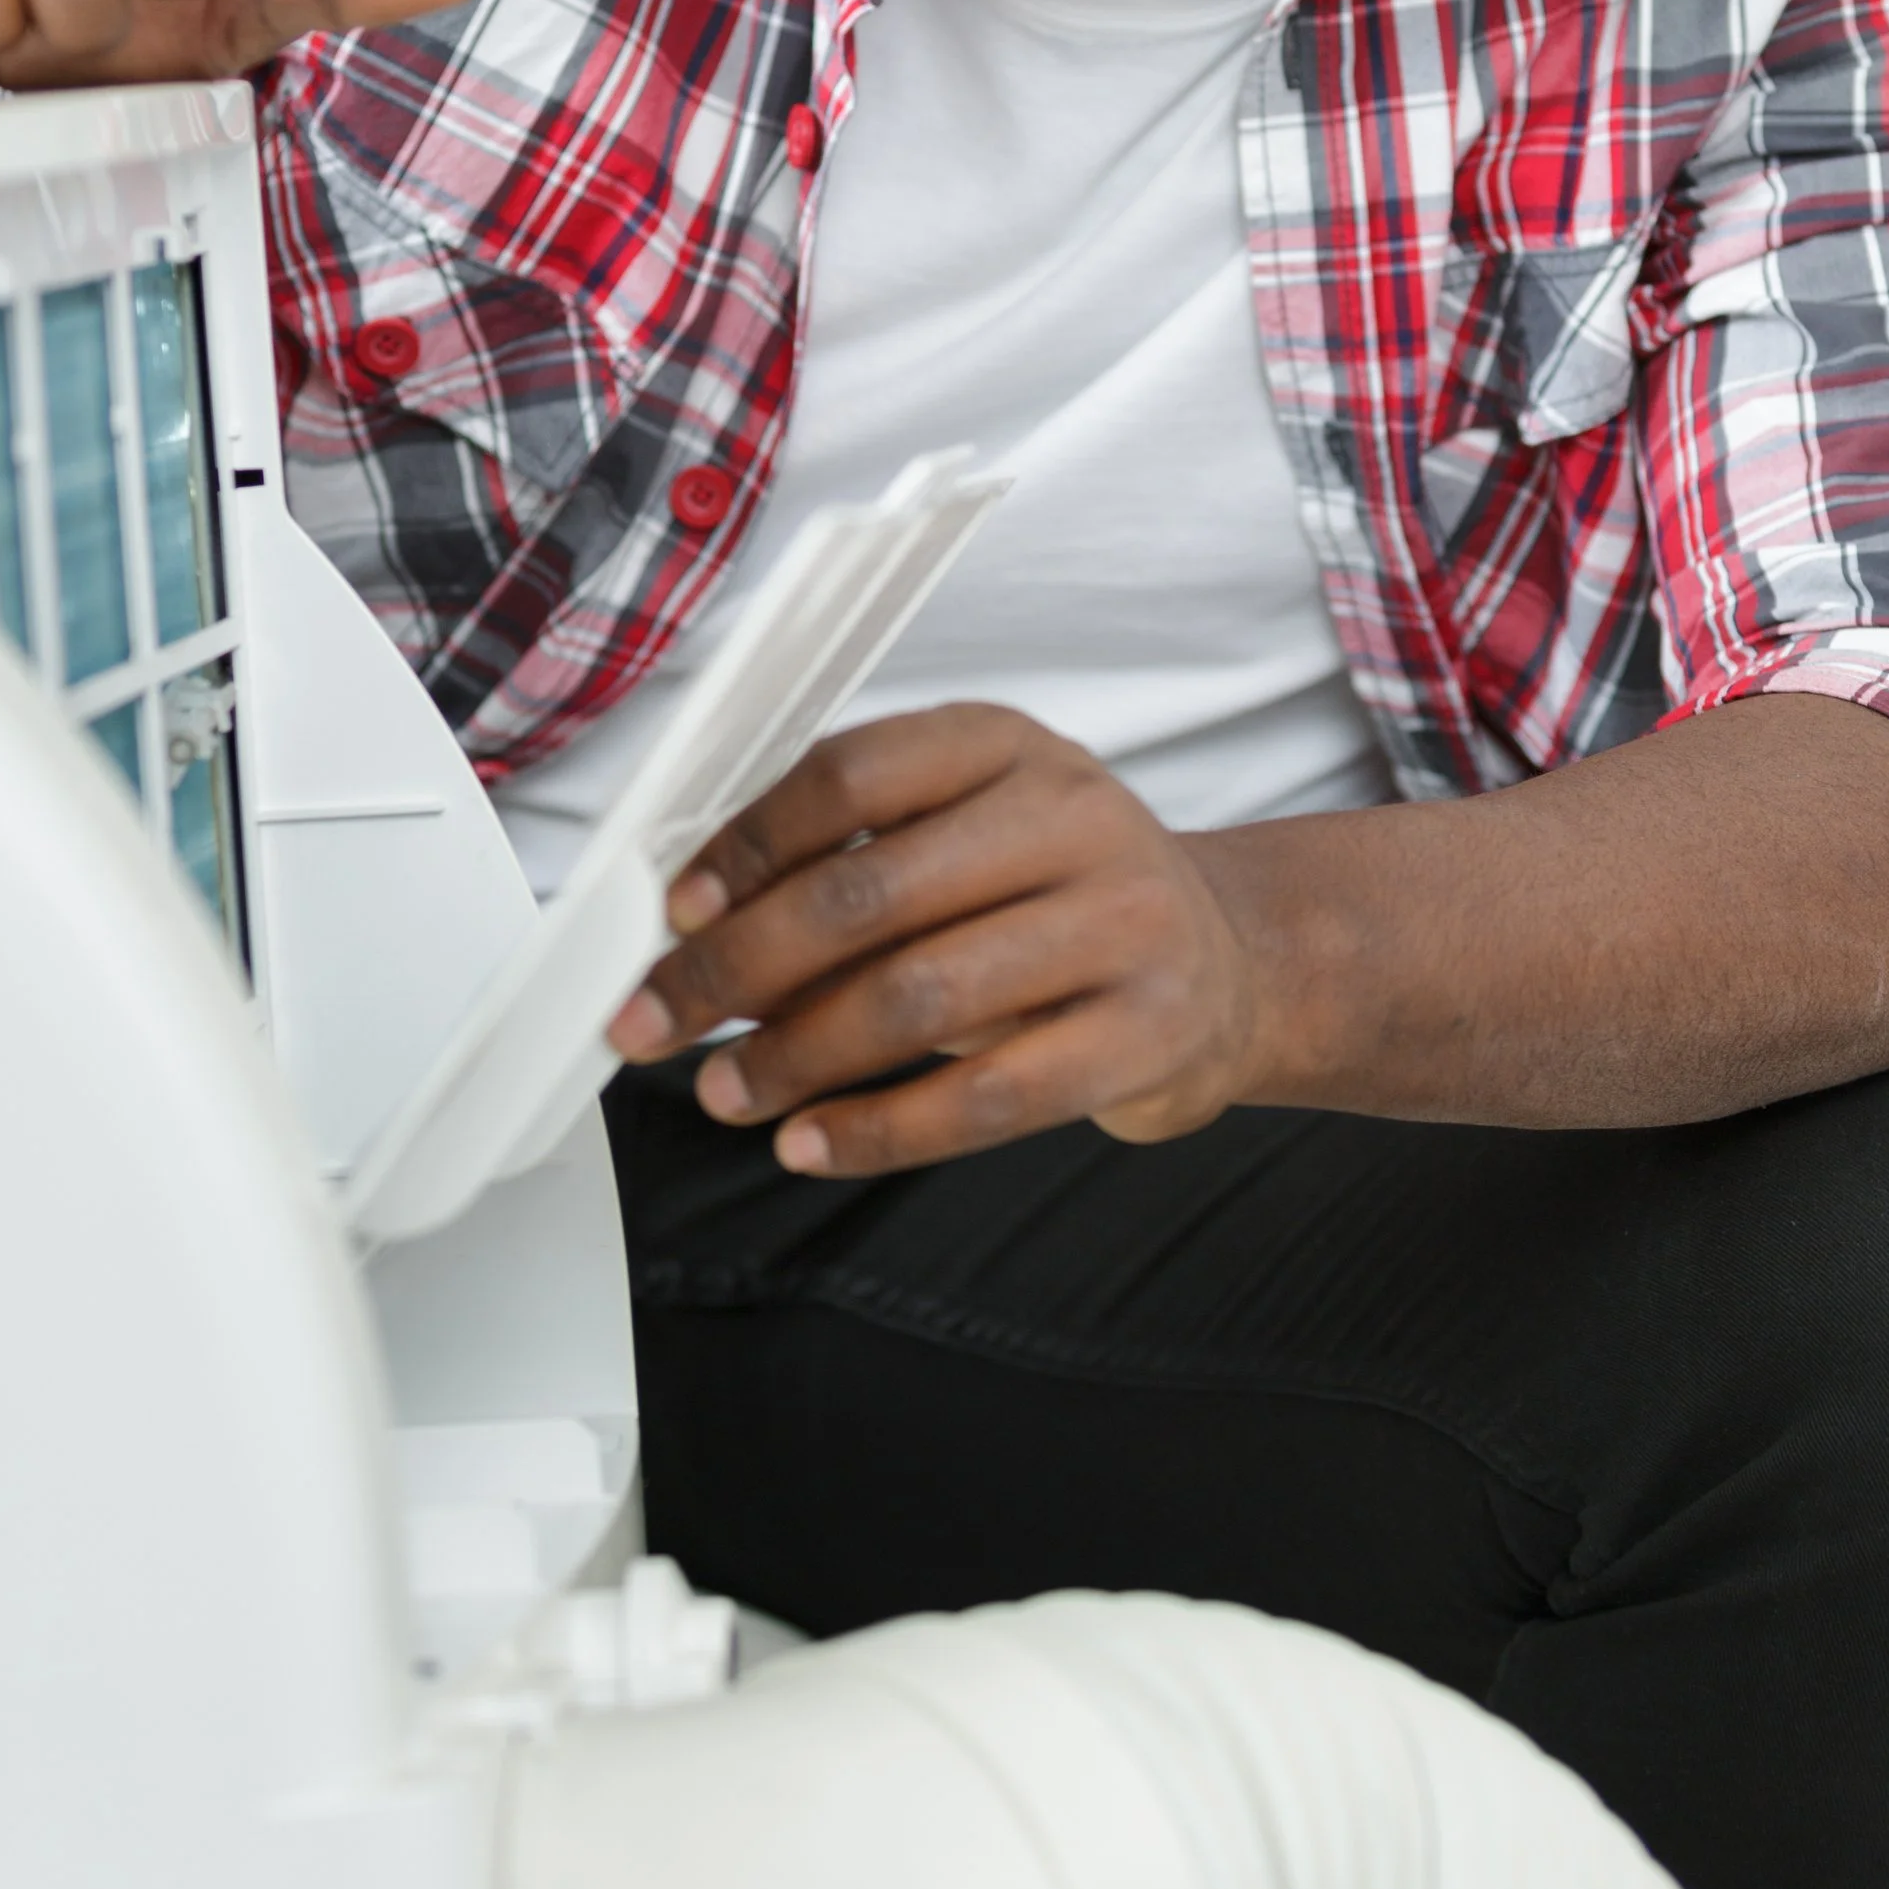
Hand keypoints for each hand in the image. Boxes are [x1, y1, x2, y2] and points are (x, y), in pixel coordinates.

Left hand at [607, 703, 1276, 1173]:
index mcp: (1008, 746)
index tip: (675, 912)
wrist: (1231, 965)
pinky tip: (810, 1142)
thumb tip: (699, 934)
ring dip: (795, 1057)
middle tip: (658, 1021)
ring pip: (918, 998)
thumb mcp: (972, 839)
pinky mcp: (1146, 1036)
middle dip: (739, 968)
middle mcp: (1073, 817)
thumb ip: (855, 864)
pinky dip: (877, 1132)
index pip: (851, 774)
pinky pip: (985, 1098)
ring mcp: (1122, 925)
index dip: (747, 845)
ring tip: (726, 1093)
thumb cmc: (1060, 899)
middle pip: (869, 892)